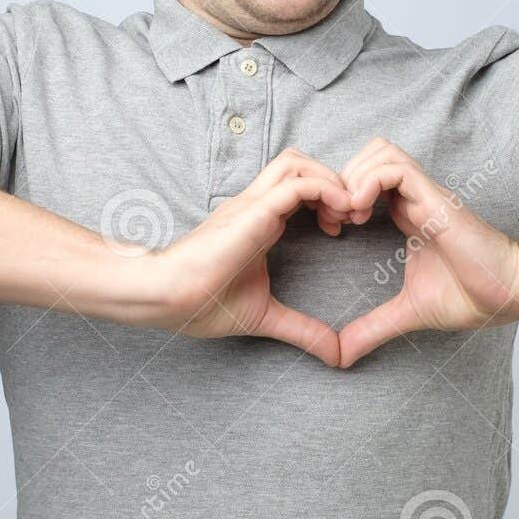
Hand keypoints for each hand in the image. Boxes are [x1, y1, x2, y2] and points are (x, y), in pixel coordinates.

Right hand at [143, 148, 353, 366]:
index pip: (296, 185)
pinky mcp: (253, 211)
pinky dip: (325, 189)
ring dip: (330, 180)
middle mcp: (255, 205)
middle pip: (299, 163)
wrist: (168, 299)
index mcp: (257, 221)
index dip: (326, 198)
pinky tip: (339, 214)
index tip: (340, 229)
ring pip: (298, 163)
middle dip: (332, 181)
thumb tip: (337, 355)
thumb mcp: (266, 316)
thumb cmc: (202, 304)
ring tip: (345, 212)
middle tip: (350, 216)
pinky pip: (296, 184)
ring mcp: (252, 204)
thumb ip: (303, 330)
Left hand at [336, 138, 518, 367]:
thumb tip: (341, 355)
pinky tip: (361, 213)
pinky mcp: (435, 199)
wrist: (508, 293)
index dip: (340, 194)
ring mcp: (425, 194)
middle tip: (334, 218)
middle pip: (369, 153)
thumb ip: (372, 328)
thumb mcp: (407, 312)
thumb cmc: (470, 296)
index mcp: (407, 213)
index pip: (366, 176)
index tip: (331, 228)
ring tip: (349, 215)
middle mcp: (414, 197)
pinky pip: (395, 167)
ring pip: (380, 151)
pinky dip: (369, 182)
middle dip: (341, 179)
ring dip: (353, 178)